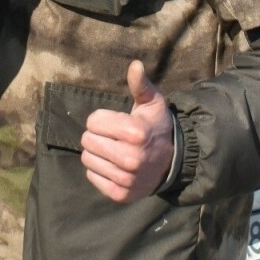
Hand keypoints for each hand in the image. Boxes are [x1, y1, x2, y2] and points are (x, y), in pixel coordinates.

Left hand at [80, 61, 174, 203]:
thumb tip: (135, 64)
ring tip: (113, 151)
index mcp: (136, 132)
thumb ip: (140, 84)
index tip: (115, 122)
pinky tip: (114, 166)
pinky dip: (99, 171)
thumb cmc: (156, 127)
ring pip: (87, 159)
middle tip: (113, 137)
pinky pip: (92, 177)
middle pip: (87, 141)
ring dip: (97, 153)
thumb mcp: (152, 103)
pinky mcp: (121, 194)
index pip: (92, 122)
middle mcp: (130, 157)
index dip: (101, 120)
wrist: (172, 162)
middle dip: (97, 136)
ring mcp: (126, 178)